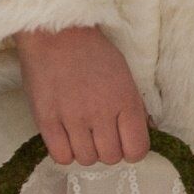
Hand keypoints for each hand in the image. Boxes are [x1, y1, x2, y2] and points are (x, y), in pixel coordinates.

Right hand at [13, 24, 149, 167]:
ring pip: (87, 159)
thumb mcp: (125, 74)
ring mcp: (73, 118)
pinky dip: (65, 152)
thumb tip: (146, 131)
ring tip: (81, 133)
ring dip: (86, 150)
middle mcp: (101, 113)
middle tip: (100, 134)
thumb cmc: (93, 52)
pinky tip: (65, 137)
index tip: (124, 142)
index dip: (132, 150)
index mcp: (125, 101)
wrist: (55, 34)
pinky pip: (61, 156)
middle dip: (108, 149)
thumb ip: (135, 106)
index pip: (137, 149)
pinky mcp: (47, 120)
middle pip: (111, 157)